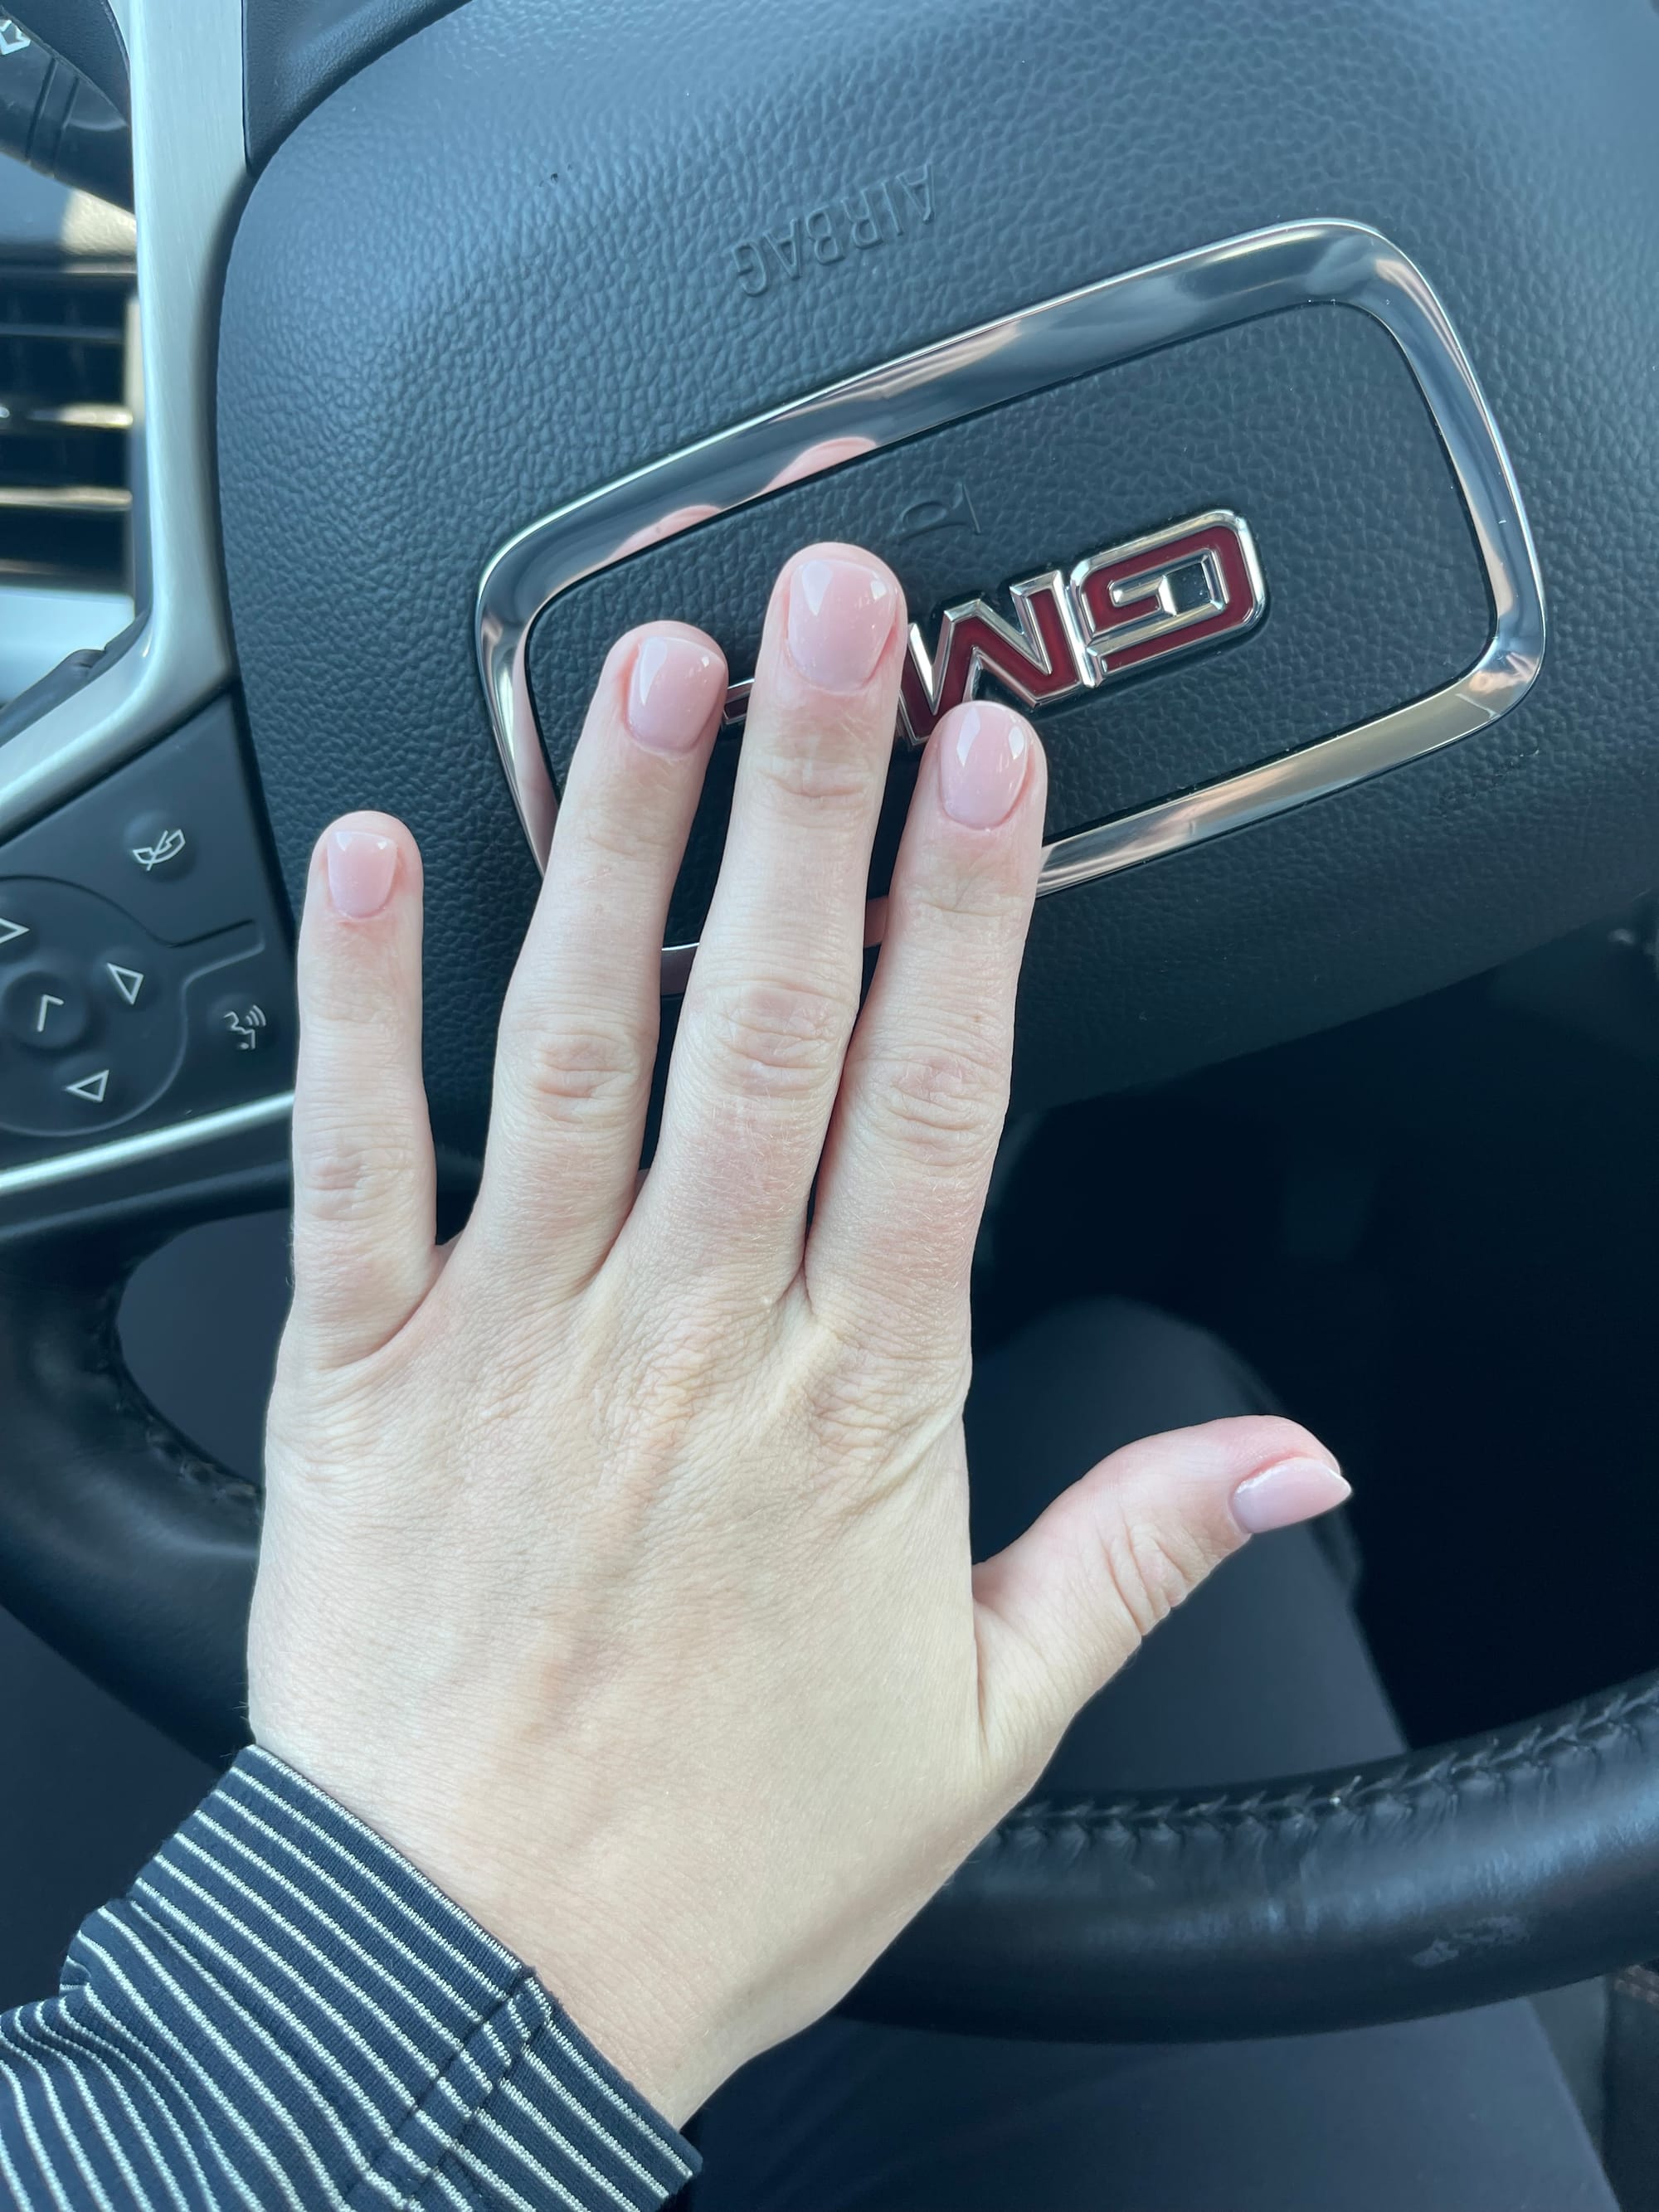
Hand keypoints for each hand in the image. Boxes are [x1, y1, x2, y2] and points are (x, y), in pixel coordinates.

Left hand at [250, 542, 1348, 2122]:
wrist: (466, 1983)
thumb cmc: (716, 1859)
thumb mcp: (983, 1731)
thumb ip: (1137, 1559)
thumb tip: (1291, 1466)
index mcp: (852, 1407)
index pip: (935, 1103)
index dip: (971, 914)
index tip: (991, 758)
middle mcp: (687, 1336)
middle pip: (765, 1021)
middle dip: (812, 797)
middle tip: (840, 616)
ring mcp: (515, 1338)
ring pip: (575, 1045)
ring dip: (617, 845)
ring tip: (656, 675)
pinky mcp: (358, 1372)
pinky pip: (350, 1158)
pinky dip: (355, 1000)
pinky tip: (378, 855)